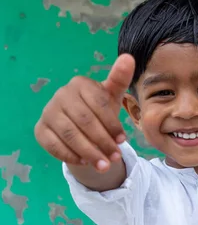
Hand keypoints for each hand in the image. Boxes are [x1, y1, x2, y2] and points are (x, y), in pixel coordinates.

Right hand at [34, 54, 134, 171]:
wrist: (80, 128)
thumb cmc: (99, 111)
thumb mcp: (111, 97)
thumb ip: (119, 79)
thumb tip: (129, 58)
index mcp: (80, 84)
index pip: (98, 104)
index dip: (112, 124)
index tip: (123, 141)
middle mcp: (61, 95)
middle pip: (85, 121)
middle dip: (103, 142)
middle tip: (115, 158)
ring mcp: (48, 112)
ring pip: (70, 135)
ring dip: (89, 152)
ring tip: (104, 167)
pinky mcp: (40, 130)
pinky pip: (54, 145)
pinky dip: (70, 155)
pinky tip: (84, 163)